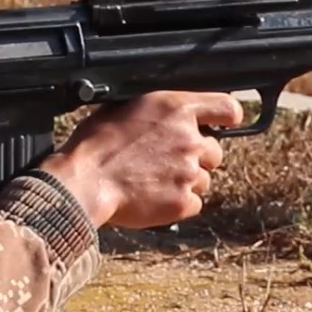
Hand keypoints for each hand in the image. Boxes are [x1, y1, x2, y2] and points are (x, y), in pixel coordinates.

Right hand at [37, 91, 243, 229]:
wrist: (83, 182)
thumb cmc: (96, 144)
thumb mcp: (126, 107)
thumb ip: (159, 112)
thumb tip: (170, 115)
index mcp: (176, 109)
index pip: (226, 108)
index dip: (228, 117)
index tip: (226, 123)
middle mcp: (189, 139)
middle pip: (215, 152)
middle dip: (196, 158)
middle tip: (166, 162)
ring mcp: (189, 172)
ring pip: (204, 180)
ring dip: (185, 182)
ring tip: (153, 181)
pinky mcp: (183, 202)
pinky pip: (194, 204)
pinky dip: (178, 204)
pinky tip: (153, 197)